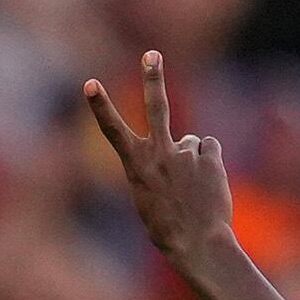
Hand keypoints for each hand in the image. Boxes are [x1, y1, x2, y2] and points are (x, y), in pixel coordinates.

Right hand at [84, 52, 230, 265]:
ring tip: (193, 188)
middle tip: (152, 54)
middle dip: (152, 77)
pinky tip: (208, 186)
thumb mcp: (148, 198)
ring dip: (193, 160)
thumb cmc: (168, 228)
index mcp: (136, 165)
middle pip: (156, 107)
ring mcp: (185, 153)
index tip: (89, 83)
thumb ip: (156, 167)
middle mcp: (159, 153)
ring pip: (191, 142)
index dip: (100, 106)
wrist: (198, 245)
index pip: (113, 130)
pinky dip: (210, 165)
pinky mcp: (209, 157)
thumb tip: (182, 148)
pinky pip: (209, 150)